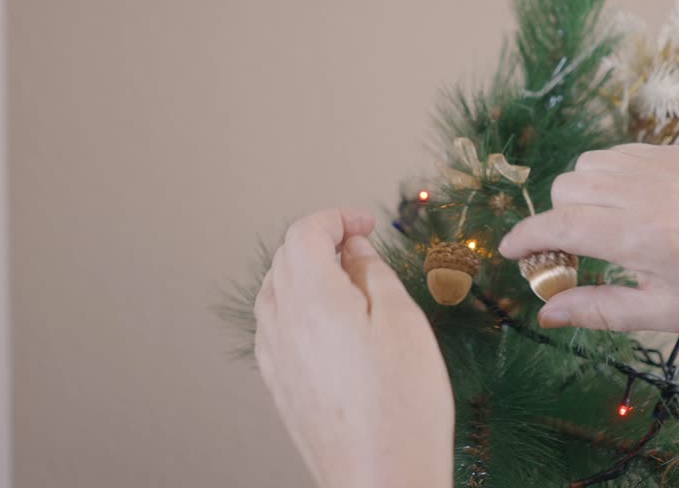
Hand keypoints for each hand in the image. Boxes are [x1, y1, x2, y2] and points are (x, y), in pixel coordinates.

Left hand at [254, 209, 452, 487]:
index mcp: (311, 298)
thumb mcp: (403, 321)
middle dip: (322, 241)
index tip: (365, 222)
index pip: (304, 232)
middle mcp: (282, 323)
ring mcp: (275, 356)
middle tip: (363, 247)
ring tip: (349, 283)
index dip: (336, 217)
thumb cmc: (401, 407)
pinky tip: (331, 324)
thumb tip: (355, 249)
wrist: (383, 477)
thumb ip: (373, 272)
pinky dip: (298, 308)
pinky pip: (276, 327)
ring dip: (306, 274)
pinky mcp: (279, 384)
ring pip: (276, 292)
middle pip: (286, 258)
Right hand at [498, 144, 678, 340]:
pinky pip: (621, 153)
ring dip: (582, 193)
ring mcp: (663, 165)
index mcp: (638, 236)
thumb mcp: (664, 313)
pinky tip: (633, 207)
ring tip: (605, 229)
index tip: (510, 253)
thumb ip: (598, 309)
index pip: (557, 224)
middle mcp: (644, 192)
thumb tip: (547, 310)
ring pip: (589, 164)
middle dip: (556, 219)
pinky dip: (611, 176)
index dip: (525, 238)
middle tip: (571, 253)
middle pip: (565, 188)